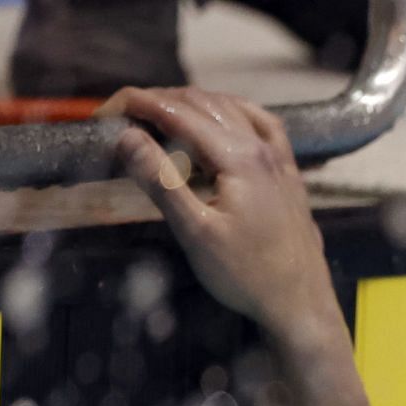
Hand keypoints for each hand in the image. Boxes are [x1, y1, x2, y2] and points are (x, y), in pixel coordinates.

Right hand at [103, 87, 343, 337]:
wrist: (302, 304)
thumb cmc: (247, 276)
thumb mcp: (196, 233)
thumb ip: (161, 181)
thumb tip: (126, 136)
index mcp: (238, 157)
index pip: (178, 111)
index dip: (136, 103)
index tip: (103, 113)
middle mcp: (262, 147)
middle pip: (202, 103)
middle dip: (157, 101)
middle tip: (121, 117)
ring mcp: (279, 158)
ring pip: (230, 109)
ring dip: (190, 104)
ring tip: (155, 117)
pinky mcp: (288, 174)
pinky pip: (260, 124)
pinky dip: (231, 112)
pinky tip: (221, 119)